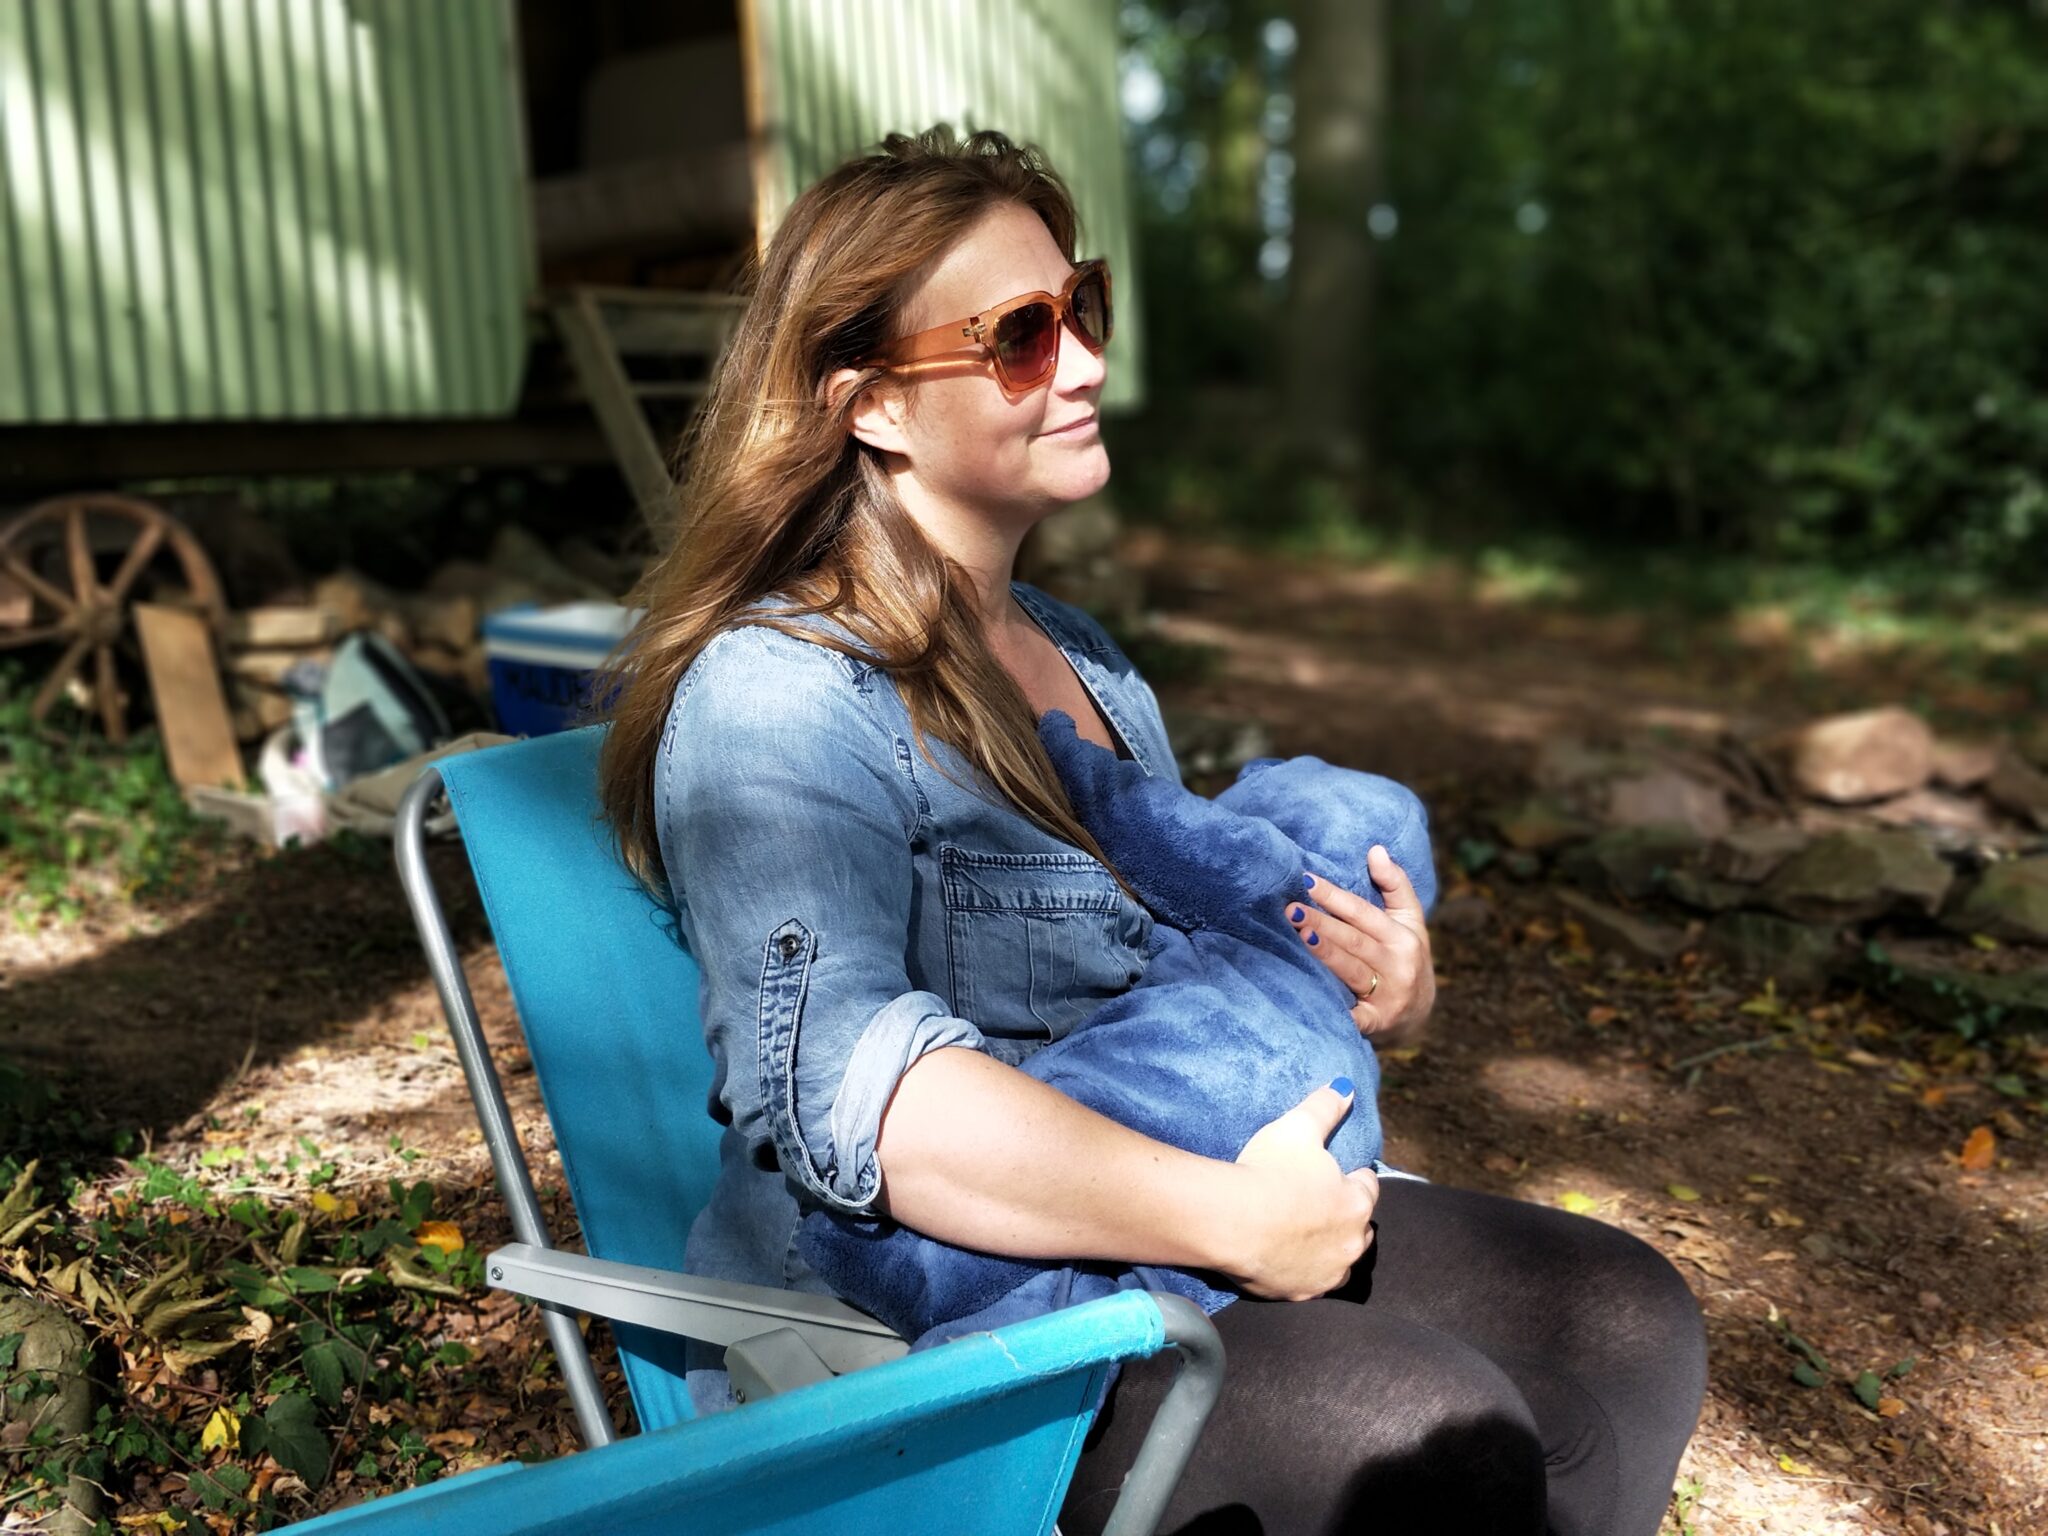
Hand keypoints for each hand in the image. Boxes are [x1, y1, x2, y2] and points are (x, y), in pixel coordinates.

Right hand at [1224, 1080, 1380, 1300]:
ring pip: (1340, 1260)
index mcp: (1357, 1202)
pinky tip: (1286, 1257)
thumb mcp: (1297, 1128)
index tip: (1333, 1173)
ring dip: (1329, 1248)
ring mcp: (1329, 1272)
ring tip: (1303, 1234)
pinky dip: (1304, 1271)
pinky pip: (1311, 1282)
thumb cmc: (1268, 1170)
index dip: (1350, 1176)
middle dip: (1344, 1215)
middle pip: (1359, 1227)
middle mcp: (1352, 1242)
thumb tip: (1346, 1087)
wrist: (1233, 1222)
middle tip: (1315, 1203)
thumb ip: (1325, 1107)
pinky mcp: (1303, 1294)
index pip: (1367, 1185)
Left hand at [1286, 847, 1436, 1046]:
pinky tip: (1306, 991)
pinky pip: (1350, 1013)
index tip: (1306, 881)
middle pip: (1353, 941)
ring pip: (1349, 971)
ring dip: (1323, 953)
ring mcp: (1388, 997)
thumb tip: (1375, 849)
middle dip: (1321, 924)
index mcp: (1404, 937)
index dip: (1335, 896)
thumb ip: (1395, 884)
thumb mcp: (1410, 920)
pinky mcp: (1375, 1023)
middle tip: (1290, 909)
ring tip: (1297, 934)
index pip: (1363, 912)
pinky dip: (1330, 1005)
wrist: (1420, 1015)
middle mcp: (1398, 966)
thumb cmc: (1405, 956)